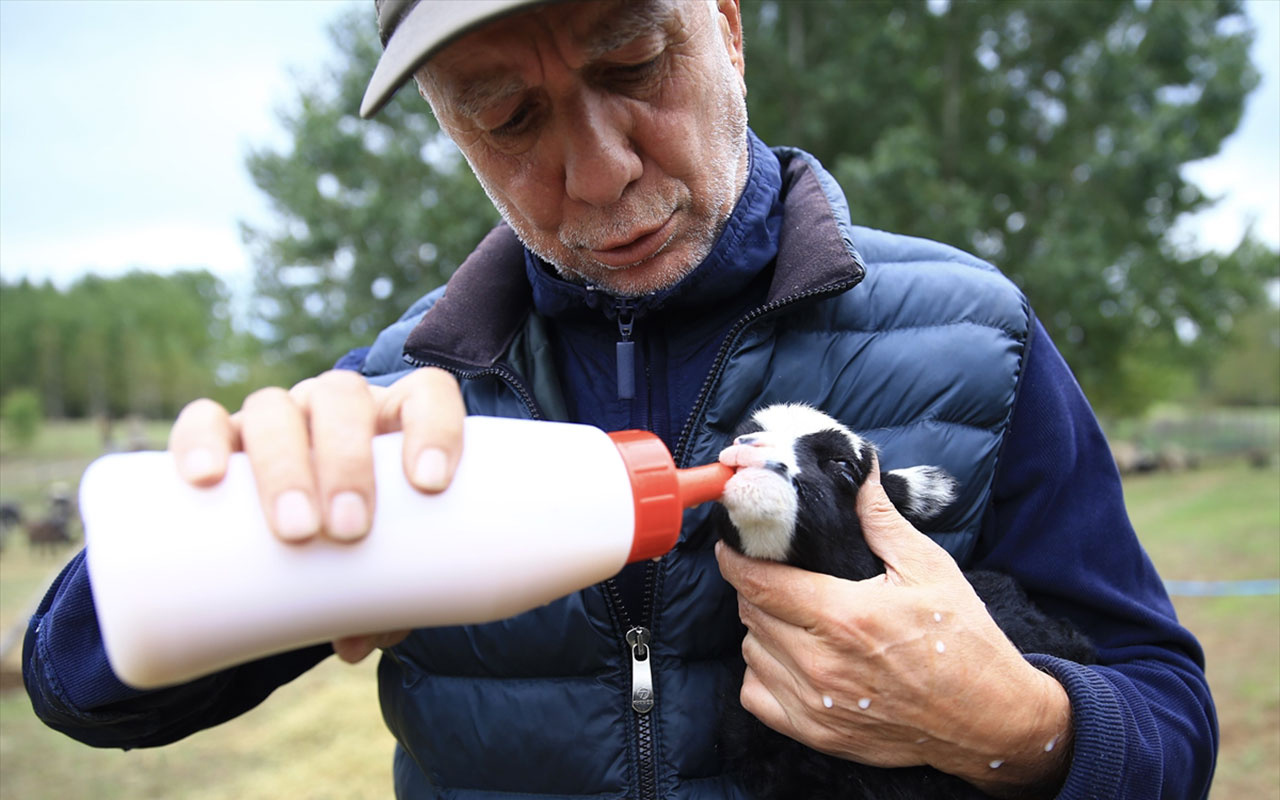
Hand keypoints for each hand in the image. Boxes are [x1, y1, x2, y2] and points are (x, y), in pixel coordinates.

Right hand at [167, 366, 465, 662]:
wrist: (290, 532)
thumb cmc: (359, 546)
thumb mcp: (381, 565)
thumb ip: (385, 602)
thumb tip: (357, 643)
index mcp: (392, 419)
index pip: (425, 394)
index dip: (435, 426)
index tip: (431, 484)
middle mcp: (333, 407)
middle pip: (341, 398)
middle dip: (348, 462)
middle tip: (350, 530)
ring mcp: (275, 418)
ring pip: (274, 410)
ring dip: (284, 464)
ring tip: (295, 530)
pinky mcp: (218, 438)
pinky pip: (201, 420)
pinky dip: (200, 441)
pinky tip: (204, 478)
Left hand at [715, 457, 1073, 797]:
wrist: (991, 720)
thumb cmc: (964, 642)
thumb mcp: (929, 569)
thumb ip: (881, 520)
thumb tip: (858, 472)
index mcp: (845, 616)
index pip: (759, 583)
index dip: (736, 559)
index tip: (733, 546)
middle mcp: (822, 663)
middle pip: (752, 613)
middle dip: (760, 589)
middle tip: (787, 579)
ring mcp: (816, 704)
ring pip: (751, 651)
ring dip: (764, 631)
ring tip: (798, 619)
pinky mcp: (818, 734)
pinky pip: (756, 695)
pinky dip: (765, 674)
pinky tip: (794, 660)